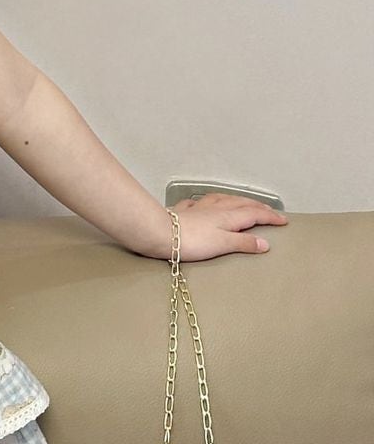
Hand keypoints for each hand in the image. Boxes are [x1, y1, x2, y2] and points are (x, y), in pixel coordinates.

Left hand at [161, 191, 287, 262]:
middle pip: (242, 204)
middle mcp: (216, 208)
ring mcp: (199, 208)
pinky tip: (203, 203)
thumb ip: (244, 243)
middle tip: (270, 210)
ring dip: (236, 200)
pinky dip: (207, 202)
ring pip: (222, 199)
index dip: (271, 217)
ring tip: (243, 202)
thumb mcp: (223, 244)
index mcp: (229, 216)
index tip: (283, 220)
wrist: (160, 233)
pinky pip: (199, 203)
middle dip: (258, 207)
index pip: (255, 214)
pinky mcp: (183, 212)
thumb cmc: (190, 241)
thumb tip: (264, 244)